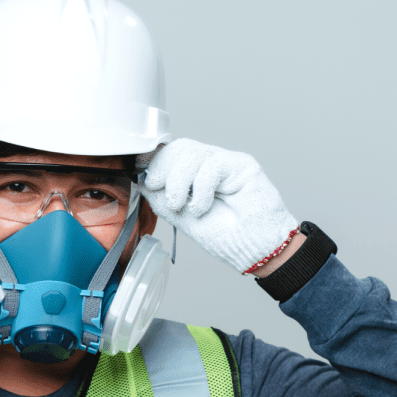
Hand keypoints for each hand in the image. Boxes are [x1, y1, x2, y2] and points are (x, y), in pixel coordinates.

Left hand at [138, 138, 298, 272]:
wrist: (254, 249)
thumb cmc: (226, 238)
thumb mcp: (183, 218)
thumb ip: (163, 198)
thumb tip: (142, 180)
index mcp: (194, 178)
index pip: (171, 155)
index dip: (154, 160)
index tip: (145, 176)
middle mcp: (209, 168)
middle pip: (179, 147)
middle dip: (162, 168)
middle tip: (158, 188)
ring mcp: (225, 164)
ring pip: (191, 152)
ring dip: (179, 181)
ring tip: (183, 205)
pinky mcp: (241, 165)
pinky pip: (211, 164)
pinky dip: (201, 188)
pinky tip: (203, 206)